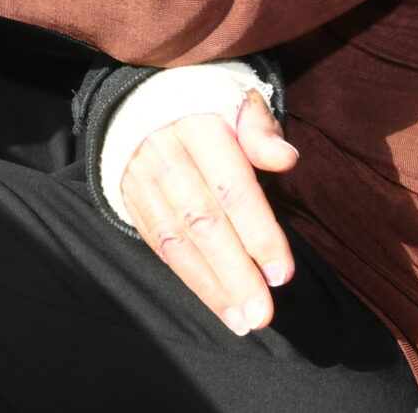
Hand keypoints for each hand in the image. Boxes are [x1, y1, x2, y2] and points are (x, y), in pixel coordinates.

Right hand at [119, 95, 297, 335]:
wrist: (140, 96)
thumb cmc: (207, 103)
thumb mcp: (237, 99)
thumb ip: (261, 130)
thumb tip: (287, 159)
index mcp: (197, 124)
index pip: (231, 186)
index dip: (257, 231)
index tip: (282, 272)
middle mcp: (164, 153)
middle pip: (202, 221)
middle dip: (234, 272)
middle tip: (262, 313)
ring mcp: (141, 178)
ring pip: (175, 240)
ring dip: (211, 286)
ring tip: (242, 321)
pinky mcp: (130, 199)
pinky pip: (157, 244)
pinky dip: (187, 276)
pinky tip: (216, 302)